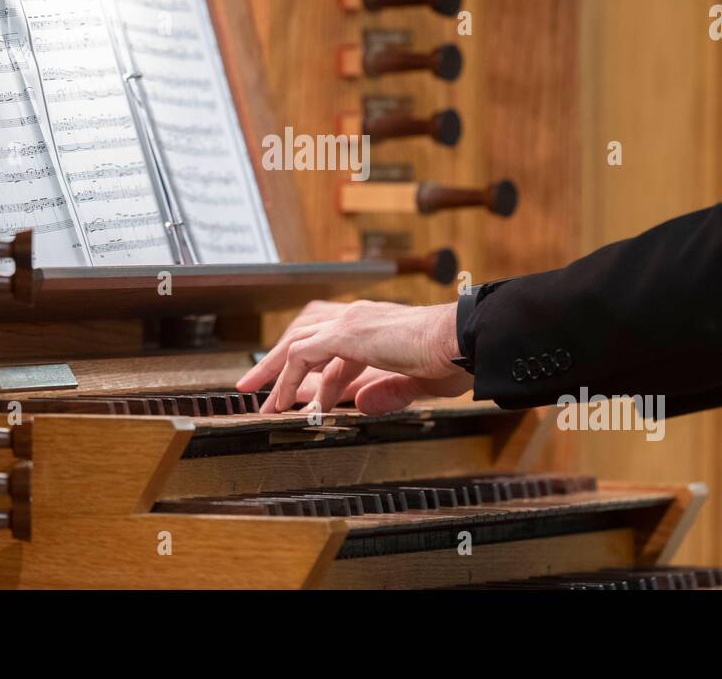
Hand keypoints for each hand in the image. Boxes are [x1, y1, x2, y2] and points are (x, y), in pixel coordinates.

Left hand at [236, 299, 467, 413]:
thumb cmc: (453, 358)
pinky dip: (288, 377)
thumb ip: (388, 392)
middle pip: (304, 333)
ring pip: (296, 341)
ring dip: (274, 369)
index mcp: (377, 325)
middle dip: (279, 361)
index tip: (303, 400)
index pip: (333, 344)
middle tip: (258, 387)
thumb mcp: (416, 382)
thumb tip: (364, 405)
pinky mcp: (347, 333)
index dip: (315, 376)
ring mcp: (351, 321)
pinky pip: (302, 355)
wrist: (463, 340)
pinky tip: (283, 400)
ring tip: (258, 396)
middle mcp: (360, 316)